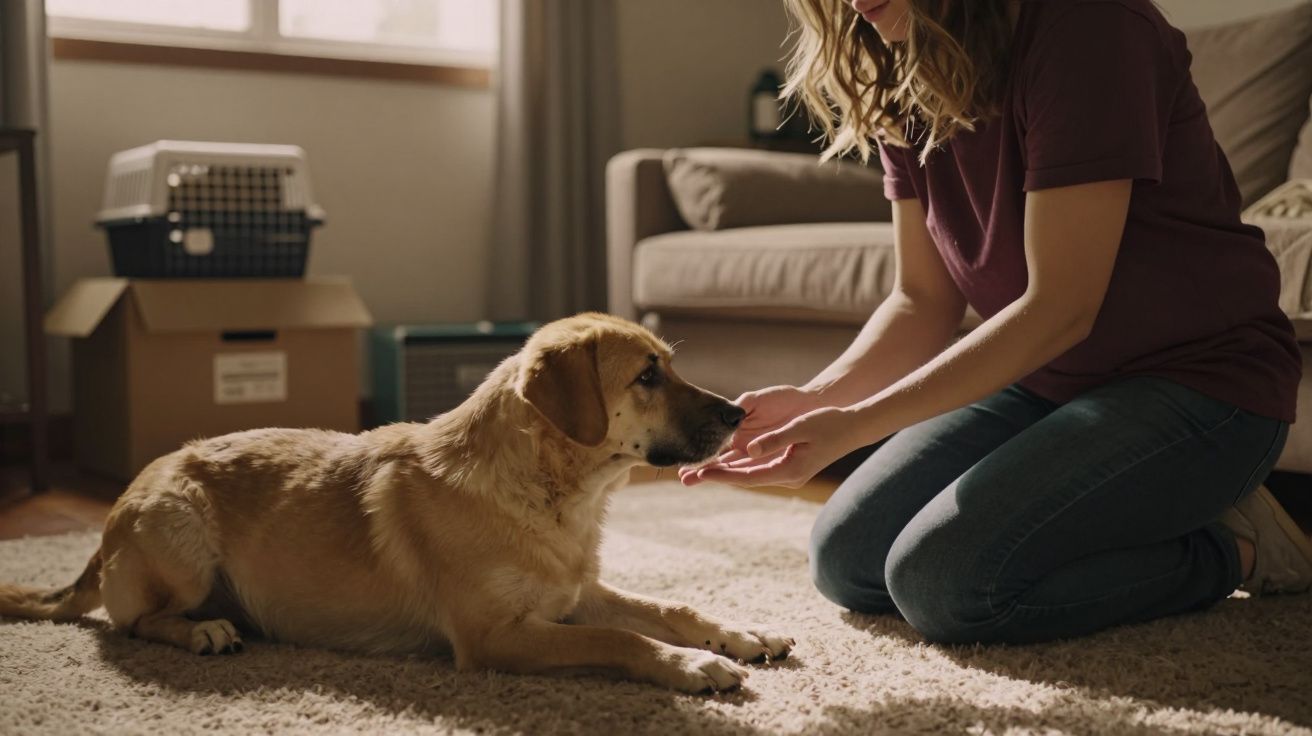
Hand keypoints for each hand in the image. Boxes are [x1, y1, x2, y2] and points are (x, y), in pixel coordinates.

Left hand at [679, 385, 822, 485]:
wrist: (854, 428)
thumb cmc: (829, 424)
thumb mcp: (800, 428)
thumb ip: (774, 440)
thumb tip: (749, 449)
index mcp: (788, 470)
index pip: (747, 476)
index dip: (722, 475)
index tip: (700, 473)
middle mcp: (785, 476)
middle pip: (742, 478)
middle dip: (715, 476)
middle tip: (686, 477)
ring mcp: (786, 472)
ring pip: (747, 474)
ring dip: (722, 472)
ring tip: (695, 472)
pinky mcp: (786, 465)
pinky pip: (755, 467)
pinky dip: (736, 465)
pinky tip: (720, 463)